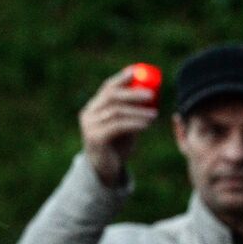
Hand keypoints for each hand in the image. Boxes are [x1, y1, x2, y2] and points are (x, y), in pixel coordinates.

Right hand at [79, 67, 159, 187]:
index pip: (107, 88)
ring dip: (138, 112)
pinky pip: (118, 125)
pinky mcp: (95, 138)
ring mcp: (90, 126)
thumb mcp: (124, 126)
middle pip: (111, 96)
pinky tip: (146, 125)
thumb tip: (150, 94)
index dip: (122, 78)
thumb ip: (131, 111)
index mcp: (93, 108)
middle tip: (151, 95)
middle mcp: (88, 114)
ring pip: (116, 111)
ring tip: (154, 114)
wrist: (104, 171)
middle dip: (132, 93)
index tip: (137, 71)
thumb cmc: (116, 147)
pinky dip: (134, 123)